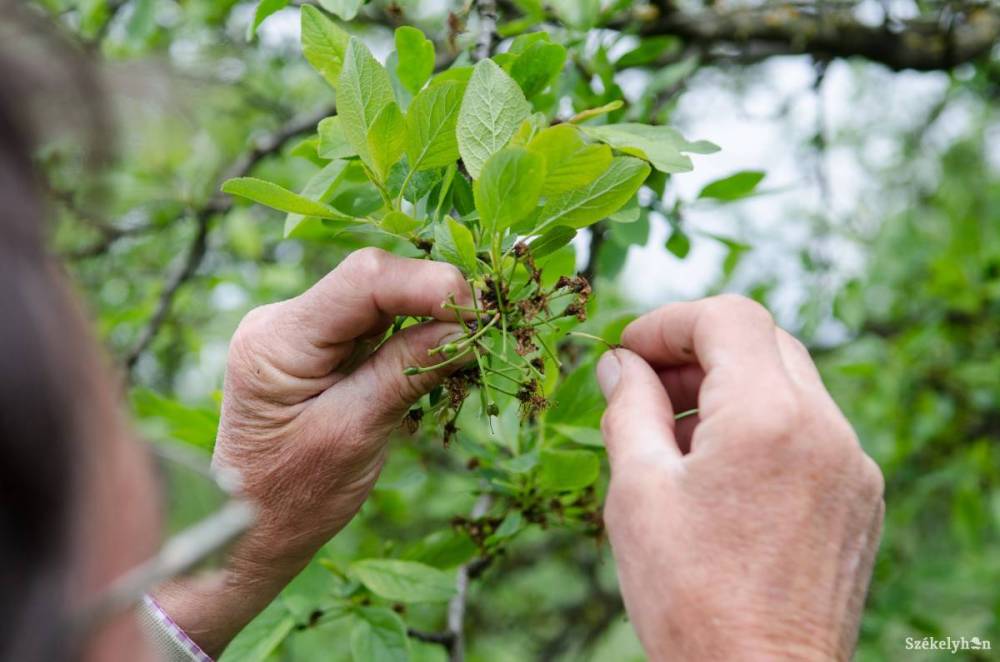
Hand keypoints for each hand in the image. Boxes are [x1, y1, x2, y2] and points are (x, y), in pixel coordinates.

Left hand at [155, 248, 472, 654]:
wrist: (249, 532)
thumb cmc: (293, 498)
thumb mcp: (356, 433)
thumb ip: (407, 372)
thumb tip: (467, 327)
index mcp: (278, 339)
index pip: (363, 279)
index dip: (429, 284)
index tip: (480, 314)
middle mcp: (283, 320)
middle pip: (373, 281)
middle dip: (435, 298)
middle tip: (486, 331)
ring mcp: (300, 330)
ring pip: (380, 297)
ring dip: (431, 316)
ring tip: (471, 346)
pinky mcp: (318, 346)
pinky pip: (376, 322)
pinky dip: (415, 334)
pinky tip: (442, 355)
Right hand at [595, 295, 883, 660]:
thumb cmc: (689, 596)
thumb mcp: (638, 492)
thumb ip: (628, 409)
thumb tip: (619, 365)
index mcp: (768, 418)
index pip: (728, 318)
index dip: (669, 323)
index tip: (628, 352)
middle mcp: (826, 429)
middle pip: (763, 341)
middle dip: (696, 351)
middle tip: (644, 388)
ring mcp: (852, 464)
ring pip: (789, 383)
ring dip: (728, 388)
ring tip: (673, 437)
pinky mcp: (860, 498)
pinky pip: (810, 429)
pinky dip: (761, 425)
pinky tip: (719, 472)